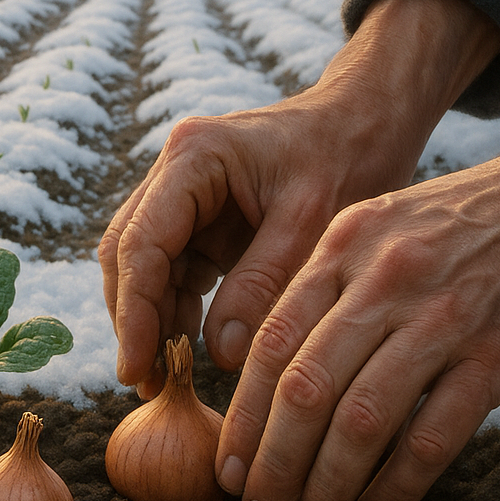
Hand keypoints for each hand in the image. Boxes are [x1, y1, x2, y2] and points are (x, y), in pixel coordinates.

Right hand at [100, 0, 499, 395]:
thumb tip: (217, 355)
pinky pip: (175, 271)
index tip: (137, 366)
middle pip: (128, 256)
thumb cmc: (350, 153)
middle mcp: (173, 173)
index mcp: (192, 157)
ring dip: (150, 320)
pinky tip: (187, 350)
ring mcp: (182, 196)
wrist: (371, 119)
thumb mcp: (313, 221)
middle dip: (132, 320)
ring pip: (145, 267)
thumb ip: (262, 284)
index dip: (134, 311)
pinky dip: (177, 310)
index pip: (140, 243)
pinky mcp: (200, 219)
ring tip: (162, 377)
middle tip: (143, 381)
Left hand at [219, 109, 499, 500]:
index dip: (242, 418)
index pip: (271, 346)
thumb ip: (317, 291)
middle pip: (306, 390)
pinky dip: (396, 485)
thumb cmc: (452, 225)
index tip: (227, 471)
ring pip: (363, 420)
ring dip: (326, 486)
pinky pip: (435, 435)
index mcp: (341, 250)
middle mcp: (383, 283)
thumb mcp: (371, 231)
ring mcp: (443, 320)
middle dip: (273, 466)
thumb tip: (256, 372)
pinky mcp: (498, 354)